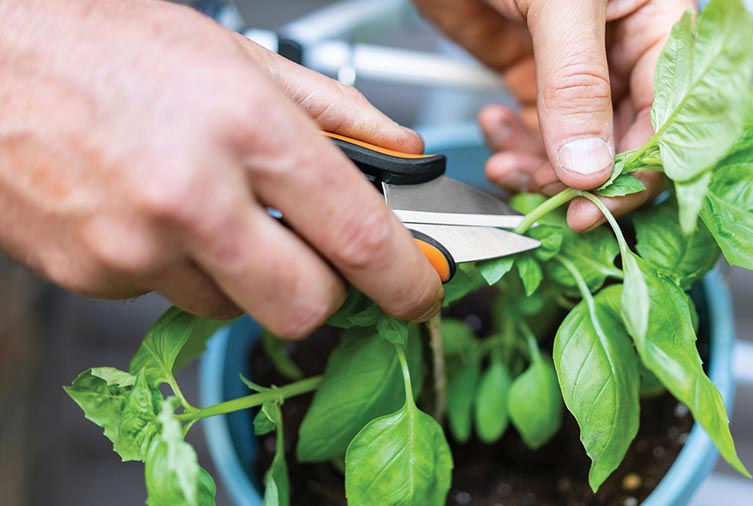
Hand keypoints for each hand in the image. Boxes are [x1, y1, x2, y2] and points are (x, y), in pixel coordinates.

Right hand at [0, 0, 442, 337]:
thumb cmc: (102, 41)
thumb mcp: (236, 55)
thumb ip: (334, 111)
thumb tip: (399, 153)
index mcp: (245, 129)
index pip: (356, 236)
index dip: (405, 279)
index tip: (421, 292)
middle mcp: (192, 197)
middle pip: (305, 306)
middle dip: (325, 292)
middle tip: (316, 257)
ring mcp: (135, 246)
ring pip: (235, 308)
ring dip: (244, 276)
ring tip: (209, 209)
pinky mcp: (91, 276)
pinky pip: (168, 297)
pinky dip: (180, 268)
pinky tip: (154, 213)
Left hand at [412, 0, 692, 229]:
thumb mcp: (562, 1)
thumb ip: (576, 82)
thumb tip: (590, 166)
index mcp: (658, 21)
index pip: (670, 115)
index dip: (638, 169)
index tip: (596, 207)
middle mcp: (622, 49)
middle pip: (623, 141)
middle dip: (583, 180)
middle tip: (547, 201)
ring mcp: (574, 65)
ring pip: (576, 147)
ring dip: (543, 169)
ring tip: (509, 168)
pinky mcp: (530, 70)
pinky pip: (535, 130)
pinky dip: (515, 145)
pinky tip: (495, 131)